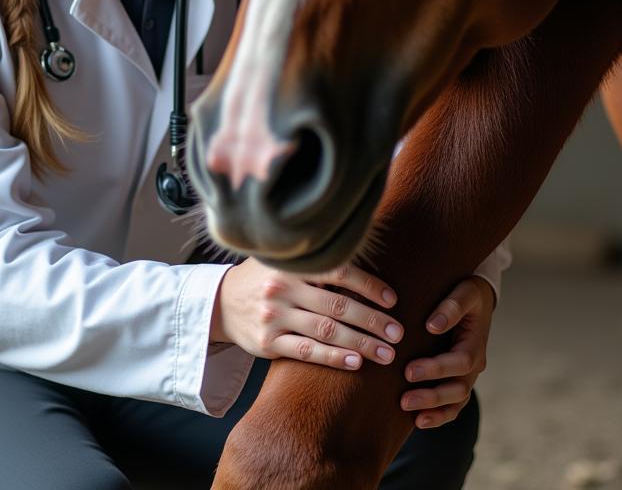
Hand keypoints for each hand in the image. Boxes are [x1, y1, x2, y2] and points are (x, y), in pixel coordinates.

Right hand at [210, 258, 403, 370]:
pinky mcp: (268, 343)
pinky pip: (307, 352)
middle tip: (399, 332)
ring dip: (362, 343)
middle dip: (373, 320)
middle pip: (337, 306)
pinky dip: (334, 357)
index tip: (393, 300)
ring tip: (388, 353)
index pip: (339, 272)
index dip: (369, 286)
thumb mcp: (285, 259)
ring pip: (326, 332)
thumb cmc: (265, 277)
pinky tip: (357, 362)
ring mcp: (274, 316)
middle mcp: (282, 287)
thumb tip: (369, 258)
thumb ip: (318, 260)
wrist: (221, 302)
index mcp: (292, 263)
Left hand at [401, 276, 494, 428]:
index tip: (410, 370)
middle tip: (404, 399)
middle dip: (431, 396)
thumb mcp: (464, 291)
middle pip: (458, 389)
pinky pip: (453, 405)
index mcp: (475, 343)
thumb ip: (451, 306)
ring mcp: (467, 375)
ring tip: (408, 412)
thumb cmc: (468, 292)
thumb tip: (432, 326)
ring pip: (456, 402)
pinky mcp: (458, 379)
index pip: (460, 363)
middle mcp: (474, 364)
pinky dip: (439, 416)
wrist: (476, 298)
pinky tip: (418, 421)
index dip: (436, 369)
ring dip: (434, 410)